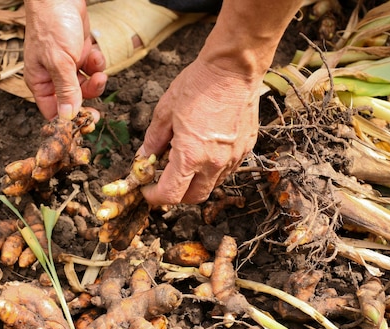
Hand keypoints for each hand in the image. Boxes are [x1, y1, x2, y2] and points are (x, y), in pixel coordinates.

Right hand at [24, 0, 106, 119]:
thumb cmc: (52, 25)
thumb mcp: (60, 62)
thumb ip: (66, 90)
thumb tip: (67, 117)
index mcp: (40, 81)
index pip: (52, 111)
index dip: (68, 120)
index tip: (84, 124)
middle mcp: (52, 76)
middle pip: (72, 101)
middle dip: (86, 100)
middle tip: (97, 109)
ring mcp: (67, 65)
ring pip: (85, 86)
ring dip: (94, 82)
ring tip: (97, 72)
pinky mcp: (80, 54)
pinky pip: (92, 69)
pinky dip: (96, 64)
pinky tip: (94, 53)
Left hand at [139, 59, 260, 205]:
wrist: (233, 69)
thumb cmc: (198, 86)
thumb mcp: (165, 112)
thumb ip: (154, 139)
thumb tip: (144, 156)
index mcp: (190, 156)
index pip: (170, 194)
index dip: (154, 196)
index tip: (147, 189)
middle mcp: (214, 163)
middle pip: (194, 197)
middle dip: (177, 195)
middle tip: (164, 181)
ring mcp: (233, 157)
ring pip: (212, 184)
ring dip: (196, 182)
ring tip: (185, 162)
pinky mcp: (245, 148)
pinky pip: (227, 169)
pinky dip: (213, 168)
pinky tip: (205, 150)